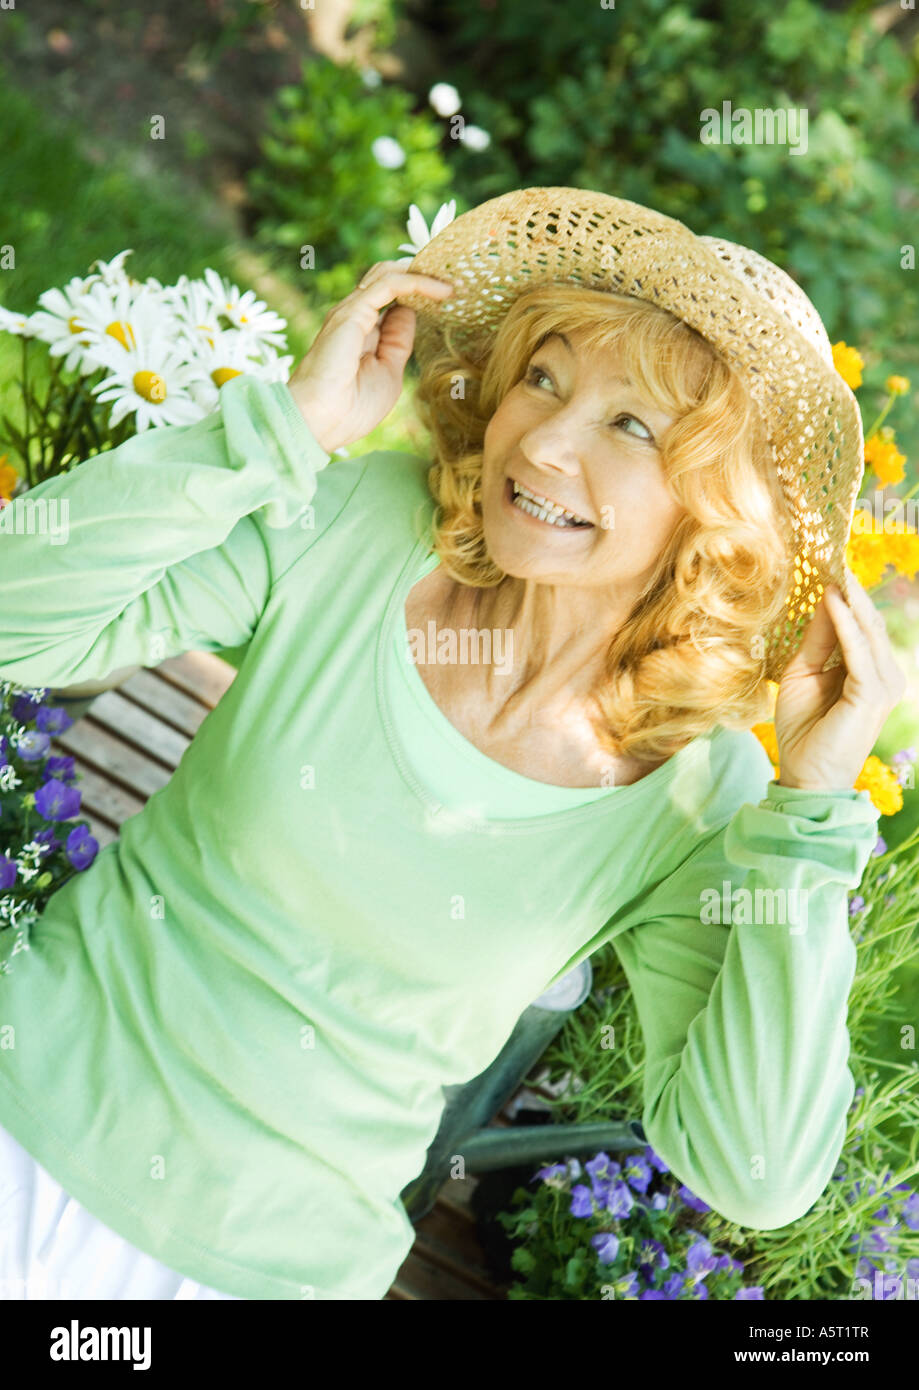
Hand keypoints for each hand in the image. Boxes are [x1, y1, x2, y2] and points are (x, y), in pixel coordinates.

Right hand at [286, 261, 453, 453]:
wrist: (320, 422)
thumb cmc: (350, 408)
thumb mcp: (389, 372)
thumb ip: (399, 342)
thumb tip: (411, 312)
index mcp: (362, 330)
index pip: (392, 296)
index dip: (420, 291)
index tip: (452, 295)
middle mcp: (355, 315)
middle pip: (390, 277)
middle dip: (424, 275)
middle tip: (457, 281)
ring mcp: (352, 311)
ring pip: (389, 274)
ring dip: (424, 274)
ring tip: (453, 282)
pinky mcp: (353, 312)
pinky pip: (390, 285)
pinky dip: (417, 282)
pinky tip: (441, 291)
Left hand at [772, 568, 907, 792]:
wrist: (804, 774)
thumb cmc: (802, 728)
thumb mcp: (801, 674)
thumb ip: (816, 641)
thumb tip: (823, 599)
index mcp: (869, 671)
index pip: (862, 625)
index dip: (847, 596)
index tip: (828, 564)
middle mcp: (884, 675)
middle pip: (869, 623)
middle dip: (851, 591)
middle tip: (832, 556)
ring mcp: (884, 685)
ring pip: (868, 633)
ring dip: (850, 600)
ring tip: (834, 570)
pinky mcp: (873, 694)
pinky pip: (859, 652)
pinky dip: (846, 625)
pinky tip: (833, 601)